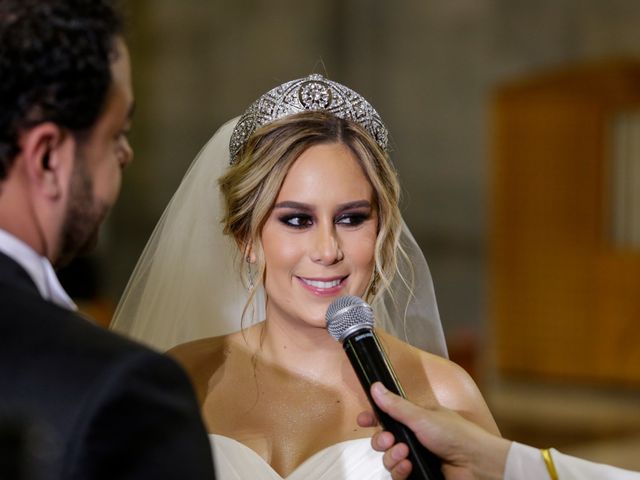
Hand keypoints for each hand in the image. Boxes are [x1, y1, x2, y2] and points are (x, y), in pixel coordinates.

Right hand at [357, 383, 510, 479]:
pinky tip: (408, 467)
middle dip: (381, 440)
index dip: (373, 418)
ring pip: (388, 459)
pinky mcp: (417, 474)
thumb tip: (376, 387)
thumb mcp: (422, 416)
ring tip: (404, 454)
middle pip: (383, 439)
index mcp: (415, 418)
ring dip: (392, 457)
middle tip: (388, 439)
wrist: (475, 464)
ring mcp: (416, 456)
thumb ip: (396, 405)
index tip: (363, 420)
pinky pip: (397, 475)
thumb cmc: (457, 435)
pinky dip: (399, 471)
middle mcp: (414, 437)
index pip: (387, 416)